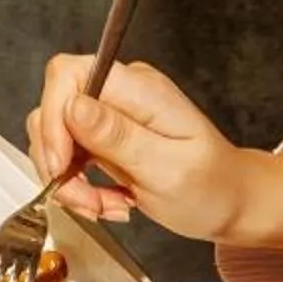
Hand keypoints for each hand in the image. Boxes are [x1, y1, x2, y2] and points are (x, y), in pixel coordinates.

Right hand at [24, 58, 282, 246]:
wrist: (229, 202)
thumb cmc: (211, 187)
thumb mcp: (169, 168)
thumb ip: (119, 137)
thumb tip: (73, 105)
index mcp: (139, 90)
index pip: (68, 75)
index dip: (53, 117)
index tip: (62, 164)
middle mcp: (120, 94)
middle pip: (54, 108)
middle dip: (56, 160)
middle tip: (85, 200)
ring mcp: (108, 116)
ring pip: (54, 137)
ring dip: (66, 181)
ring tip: (100, 206)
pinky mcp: (102, 139)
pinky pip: (67, 158)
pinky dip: (76, 187)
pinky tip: (104, 202)